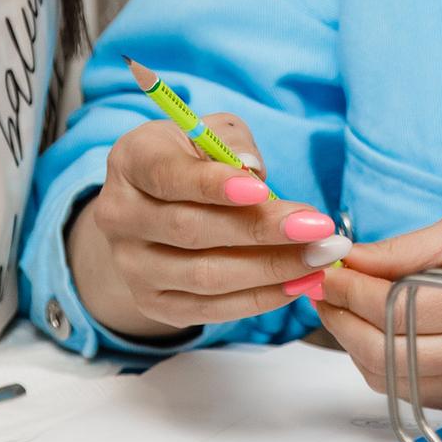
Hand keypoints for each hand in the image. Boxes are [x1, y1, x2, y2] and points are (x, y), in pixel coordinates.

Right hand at [67, 114, 344, 341]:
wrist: (154, 205)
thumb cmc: (192, 158)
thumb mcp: (210, 131)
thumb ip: (231, 142)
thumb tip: (252, 170)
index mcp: (131, 161)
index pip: (169, 176)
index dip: (214, 185)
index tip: (263, 188)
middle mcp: (119, 216)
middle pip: (192, 231)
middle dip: (262, 230)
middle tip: (318, 227)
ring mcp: (132, 266)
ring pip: (204, 276)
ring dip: (271, 269)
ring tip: (321, 257)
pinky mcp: (152, 303)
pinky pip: (210, 309)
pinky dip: (259, 299)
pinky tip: (299, 283)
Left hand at [317, 212, 441, 408]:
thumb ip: (405, 250)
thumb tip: (351, 261)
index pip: (399, 307)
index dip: (353, 290)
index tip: (330, 271)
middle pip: (388, 352)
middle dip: (344, 320)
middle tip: (326, 290)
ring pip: (393, 379)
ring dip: (356, 345)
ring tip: (345, 309)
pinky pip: (411, 391)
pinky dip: (383, 364)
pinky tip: (377, 333)